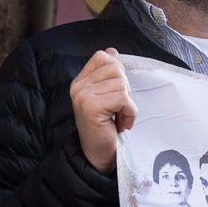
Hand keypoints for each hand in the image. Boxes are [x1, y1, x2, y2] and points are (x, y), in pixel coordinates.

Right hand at [69, 49, 135, 171]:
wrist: (98, 156)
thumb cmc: (106, 127)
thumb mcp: (107, 97)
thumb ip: (109, 75)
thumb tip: (113, 50)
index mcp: (80, 81)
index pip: (103, 57)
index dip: (117, 73)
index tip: (115, 94)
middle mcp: (78, 86)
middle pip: (116, 69)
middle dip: (125, 90)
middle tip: (117, 109)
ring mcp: (82, 96)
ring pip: (122, 84)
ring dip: (128, 105)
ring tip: (118, 118)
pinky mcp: (91, 107)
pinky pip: (123, 99)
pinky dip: (129, 113)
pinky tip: (121, 125)